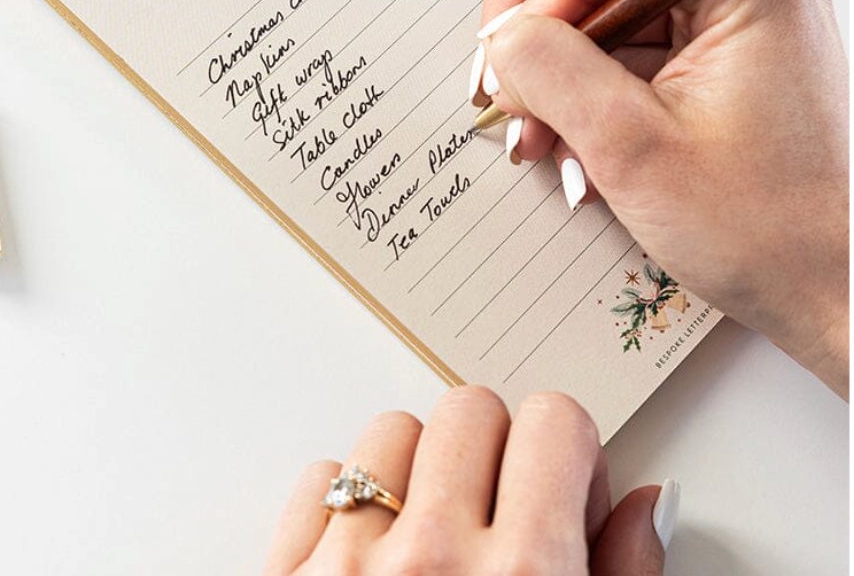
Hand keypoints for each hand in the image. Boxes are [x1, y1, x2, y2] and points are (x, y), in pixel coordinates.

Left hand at [262, 386, 674, 575]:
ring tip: (432, 533)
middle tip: (500, 514)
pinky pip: (319, 479)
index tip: (560, 491)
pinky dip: (349, 505)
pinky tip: (372, 557)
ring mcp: (349, 565)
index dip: (566, 453)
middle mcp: (434, 558)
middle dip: (495, 452)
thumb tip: (650, 500)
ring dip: (418, 470)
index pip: (553, 421)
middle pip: (470, 408)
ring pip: (391, 431)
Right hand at [472, 0, 848, 396]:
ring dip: (556, 69)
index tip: (525, 51)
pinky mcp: (718, 53)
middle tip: (511, 96)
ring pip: (603, 4)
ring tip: (541, 138)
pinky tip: (573, 144)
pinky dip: (586, 89)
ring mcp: (733, 16)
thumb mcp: (633, 147)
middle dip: (541, 29)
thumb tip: (499, 34)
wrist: (838, 296)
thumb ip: (551, 70)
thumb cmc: (769, 233)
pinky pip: (626, 43)